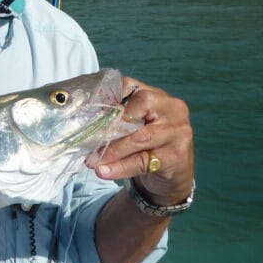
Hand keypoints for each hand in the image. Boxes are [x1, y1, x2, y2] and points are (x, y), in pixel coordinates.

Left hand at [86, 76, 193, 205]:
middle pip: (140, 106)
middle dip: (112, 124)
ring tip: (91, 161)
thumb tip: (85, 122)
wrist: (173, 176)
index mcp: (158, 95)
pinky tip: (104, 171)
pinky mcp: (177, 155)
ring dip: (112, 150)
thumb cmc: (147, 145)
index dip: (108, 97)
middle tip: (89, 139)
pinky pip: (144, 161)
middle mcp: (172, 109)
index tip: (88, 112)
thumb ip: (118, 119)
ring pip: (140, 137)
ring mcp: (178, 131)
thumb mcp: (135, 126)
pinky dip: (121, 167)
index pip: (130, 86)